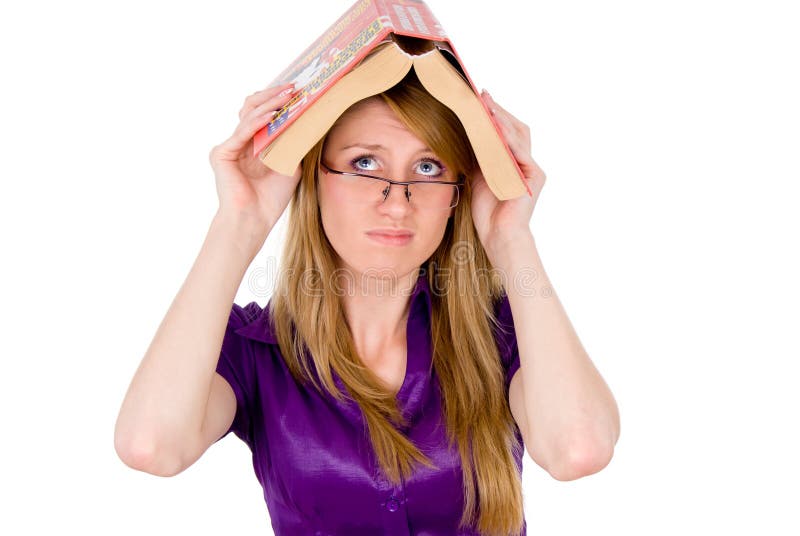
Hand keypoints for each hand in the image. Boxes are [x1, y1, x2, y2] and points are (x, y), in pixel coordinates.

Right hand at [209, 83, 301, 231]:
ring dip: (269, 103)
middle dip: (273, 96)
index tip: (299, 91)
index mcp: (254, 144)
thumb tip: (309, 118)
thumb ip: (294, 142)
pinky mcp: (222, 153)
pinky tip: (272, 114)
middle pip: (253, 108)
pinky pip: (242, 132)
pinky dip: (258, 122)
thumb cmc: (271, 198)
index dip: (278, 101)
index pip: (264, 114)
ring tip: (288, 96)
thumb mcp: (290, 164)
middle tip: (293, 87)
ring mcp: (230, 146)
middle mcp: (240, 142)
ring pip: (248, 115)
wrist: (255, 219)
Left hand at [470, 90, 546, 260]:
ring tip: (486, 104)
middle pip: (516, 128)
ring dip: (502, 118)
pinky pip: (520, 151)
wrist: (497, 236)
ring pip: (518, 135)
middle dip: (498, 111)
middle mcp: (525, 163)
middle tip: (481, 96)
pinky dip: (507, 138)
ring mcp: (531, 168)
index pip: (505, 132)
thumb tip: (465, 131)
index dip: (493, 115)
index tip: (477, 99)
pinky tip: (495, 127)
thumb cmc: (487, 211)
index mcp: (512, 162)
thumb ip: (477, 155)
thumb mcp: (477, 175)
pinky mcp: (534, 176)